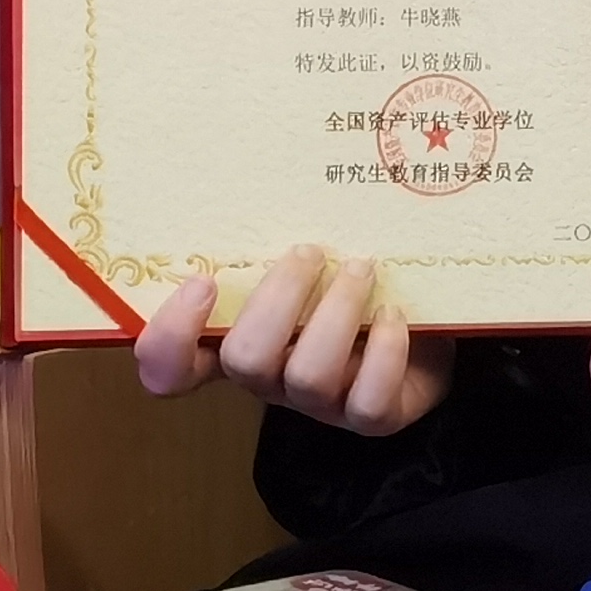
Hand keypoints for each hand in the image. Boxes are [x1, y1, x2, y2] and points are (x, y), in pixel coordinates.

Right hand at [135, 245, 453, 434]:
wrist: (420, 330)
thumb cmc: (345, 288)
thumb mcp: (302, 265)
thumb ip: (268, 242)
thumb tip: (258, 173)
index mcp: (237, 340)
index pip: (170, 367)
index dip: (170, 337)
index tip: (202, 281)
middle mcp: (270, 379)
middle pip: (245, 360)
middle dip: (278, 299)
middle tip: (309, 251)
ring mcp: (320, 404)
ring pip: (308, 376)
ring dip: (337, 311)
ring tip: (361, 267)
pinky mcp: (373, 417)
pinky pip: (368, 400)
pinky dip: (384, 352)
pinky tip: (392, 314)